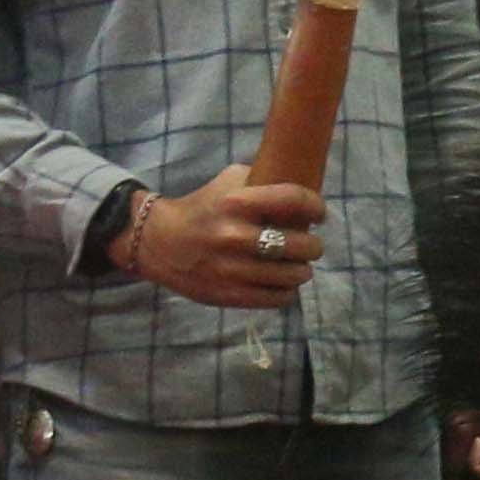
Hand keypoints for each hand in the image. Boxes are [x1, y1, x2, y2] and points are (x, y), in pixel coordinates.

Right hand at [119, 165, 332, 309]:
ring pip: (294, 276)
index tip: (319, 214)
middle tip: (310, 245)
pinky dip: (286, 291)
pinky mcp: (230, 295)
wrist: (159, 243)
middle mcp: (236, 236)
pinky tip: (281, 283)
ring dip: (301, 270)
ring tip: (297, 266)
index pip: (294, 199)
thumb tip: (302, 184)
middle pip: (302, 245)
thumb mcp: (227, 183)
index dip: (316, 207)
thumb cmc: (203, 208)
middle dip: (313, 246)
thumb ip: (262, 181)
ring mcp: (233, 269)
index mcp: (236, 203)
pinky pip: (278, 298)